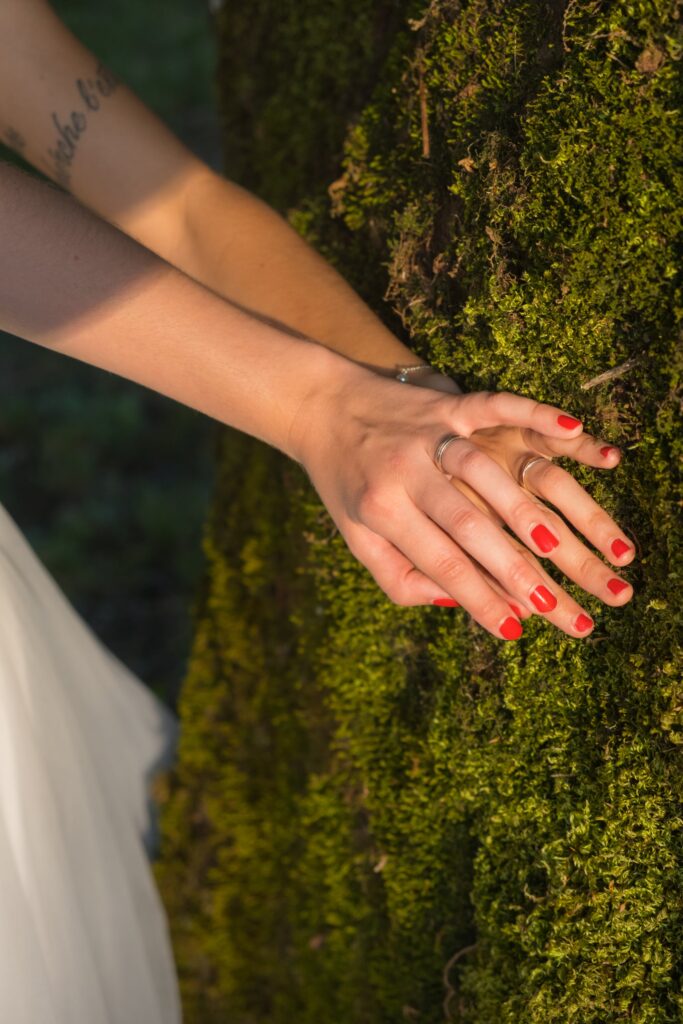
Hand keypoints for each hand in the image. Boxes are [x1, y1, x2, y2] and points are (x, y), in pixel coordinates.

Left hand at [293, 364, 616, 639]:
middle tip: (554, 606)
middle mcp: (404, 472)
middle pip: (467, 526)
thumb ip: (399, 575)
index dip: (478, 599)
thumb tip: (454, 603)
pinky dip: (534, 413)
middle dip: (512, 569)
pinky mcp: (445, 401)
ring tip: (559, 548)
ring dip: (523, 508)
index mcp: (382, 511)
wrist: (319, 405)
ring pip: (484, 472)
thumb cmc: (345, 483)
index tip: (515, 631)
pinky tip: (573, 427)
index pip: (439, 564)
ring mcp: (427, 433)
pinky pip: (494, 405)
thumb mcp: (357, 536)